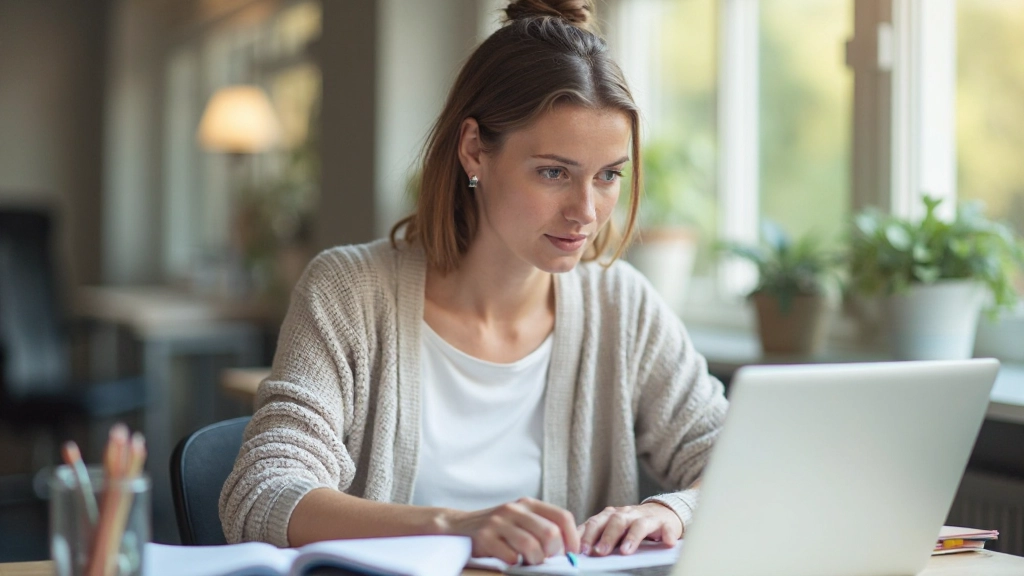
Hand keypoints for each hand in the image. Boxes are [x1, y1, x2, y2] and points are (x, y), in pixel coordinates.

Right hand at [441, 497, 579, 564]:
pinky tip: (511, 561)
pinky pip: (511, 556)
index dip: (572, 538)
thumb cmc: (497, 528)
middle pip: (550, 533)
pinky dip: (515, 564)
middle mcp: (515, 509)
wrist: (459, 526)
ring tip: (528, 562)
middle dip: (552, 553)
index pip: (562, 517)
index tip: (572, 554)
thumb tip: (569, 548)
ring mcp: (499, 522)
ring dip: (534, 560)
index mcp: (528, 504)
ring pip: (532, 546)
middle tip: (545, 559)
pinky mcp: (485, 537)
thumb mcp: (520, 519)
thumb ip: (542, 527)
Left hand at [578, 502, 682, 555]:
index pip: (595, 523)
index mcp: (610, 516)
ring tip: (626, 552)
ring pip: (638, 524)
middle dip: (606, 537)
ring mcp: (646, 517)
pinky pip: (667, 528)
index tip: (580, 550)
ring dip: (632, 538)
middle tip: (599, 552)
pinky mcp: (665, 523)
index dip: (587, 535)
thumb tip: (578, 552)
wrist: (662, 512)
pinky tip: (668, 543)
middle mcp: (627, 514)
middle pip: (615, 521)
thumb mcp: (611, 527)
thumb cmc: (631, 524)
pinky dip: (667, 534)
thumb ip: (597, 536)